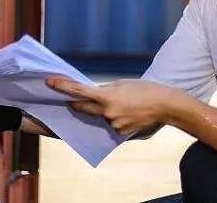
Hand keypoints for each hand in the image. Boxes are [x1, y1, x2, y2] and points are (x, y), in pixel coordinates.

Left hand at [46, 77, 182, 135]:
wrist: (166, 105)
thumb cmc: (145, 90)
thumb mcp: (122, 84)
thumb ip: (105, 90)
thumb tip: (92, 94)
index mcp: (107, 97)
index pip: (79, 91)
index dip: (62, 86)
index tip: (49, 82)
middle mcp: (107, 113)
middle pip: (83, 108)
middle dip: (76, 102)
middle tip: (68, 97)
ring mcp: (114, 125)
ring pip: (99, 117)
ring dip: (103, 111)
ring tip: (123, 103)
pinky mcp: (121, 134)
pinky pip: (111, 125)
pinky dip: (115, 119)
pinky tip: (129, 112)